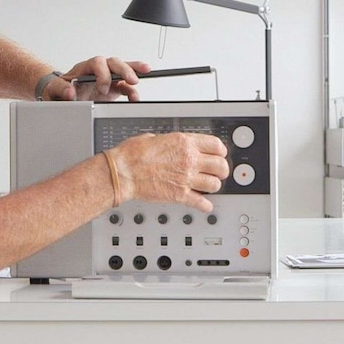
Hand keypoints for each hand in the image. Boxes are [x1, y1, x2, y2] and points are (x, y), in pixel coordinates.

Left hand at [46, 57, 150, 101]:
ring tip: (145, 73)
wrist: (60, 97)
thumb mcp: (53, 90)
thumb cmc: (58, 91)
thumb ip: (59, 89)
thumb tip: (69, 92)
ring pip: (123, 69)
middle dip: (124, 69)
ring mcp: (107, 78)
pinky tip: (136, 97)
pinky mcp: (113, 88)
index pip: (97, 63)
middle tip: (131, 79)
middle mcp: (97, 70)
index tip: (103, 88)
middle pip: (113, 63)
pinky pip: (126, 86)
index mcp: (84, 68)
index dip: (102, 73)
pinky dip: (132, 91)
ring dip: (134, 71)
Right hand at [105, 132, 228, 212]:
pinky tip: (204, 204)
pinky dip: (205, 205)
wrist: (123, 172)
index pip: (216, 145)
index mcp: (184, 143)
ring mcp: (186, 179)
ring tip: (208, 186)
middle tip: (218, 172)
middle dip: (221, 169)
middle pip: (220, 166)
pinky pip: (202, 203)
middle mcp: (189, 160)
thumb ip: (170, 142)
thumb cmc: (132, 155)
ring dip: (213, 186)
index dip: (220, 151)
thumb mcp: (154, 137)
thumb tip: (172, 145)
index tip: (219, 155)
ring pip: (215, 184)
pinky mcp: (180, 195)